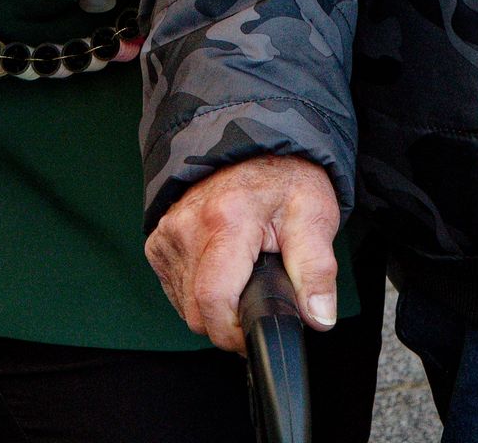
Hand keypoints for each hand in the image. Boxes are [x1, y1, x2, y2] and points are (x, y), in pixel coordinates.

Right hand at [146, 155, 341, 351]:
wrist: (254, 143)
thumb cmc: (284, 178)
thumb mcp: (314, 215)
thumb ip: (317, 269)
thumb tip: (319, 317)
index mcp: (227, 220)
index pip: (214, 301)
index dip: (234, 333)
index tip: (253, 335)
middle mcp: (188, 226)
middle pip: (197, 311)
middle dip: (227, 322)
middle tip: (257, 300)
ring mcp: (168, 234)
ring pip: (184, 305)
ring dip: (213, 307)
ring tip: (242, 278)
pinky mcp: (157, 241)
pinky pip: (174, 289)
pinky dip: (196, 292)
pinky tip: (221, 270)